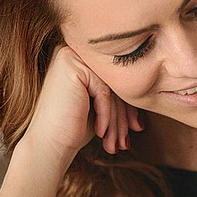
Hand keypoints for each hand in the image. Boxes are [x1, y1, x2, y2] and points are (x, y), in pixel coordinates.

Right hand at [25, 45, 142, 158]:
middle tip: (125, 142)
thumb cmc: (72, 129)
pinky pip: (103, 91)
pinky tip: (100, 133)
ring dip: (117, 121)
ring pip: (110, 88)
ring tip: (116, 143)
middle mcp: (73, 52)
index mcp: (80, 60)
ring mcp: (70, 55)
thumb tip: (149, 94)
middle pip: (113, 84)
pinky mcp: (71, 65)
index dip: (127, 108)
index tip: (136, 129)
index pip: (113, 82)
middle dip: (123, 117)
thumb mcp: (100, 107)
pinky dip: (105, 115)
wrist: (48, 145)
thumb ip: (118, 93)